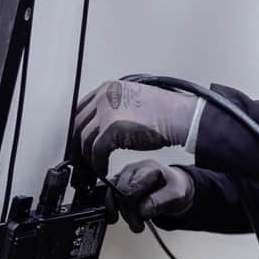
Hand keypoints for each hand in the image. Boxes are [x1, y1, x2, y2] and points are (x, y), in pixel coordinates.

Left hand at [73, 80, 198, 175]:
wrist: (181, 117)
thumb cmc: (166, 112)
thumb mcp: (134, 101)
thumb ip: (117, 107)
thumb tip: (105, 123)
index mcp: (109, 88)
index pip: (81, 109)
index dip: (78, 128)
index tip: (79, 142)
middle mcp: (104, 96)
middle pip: (78, 123)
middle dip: (77, 144)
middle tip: (80, 159)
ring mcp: (107, 111)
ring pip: (85, 138)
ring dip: (88, 157)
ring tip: (93, 167)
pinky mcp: (112, 128)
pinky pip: (96, 150)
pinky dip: (97, 163)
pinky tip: (102, 170)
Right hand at [106, 160, 194, 231]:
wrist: (171, 185)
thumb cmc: (172, 188)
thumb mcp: (175, 195)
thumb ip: (159, 202)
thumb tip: (142, 212)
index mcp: (147, 168)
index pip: (131, 187)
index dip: (134, 205)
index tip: (143, 216)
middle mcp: (132, 169)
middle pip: (120, 193)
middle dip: (129, 212)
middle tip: (139, 225)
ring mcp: (122, 176)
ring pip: (111, 195)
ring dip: (121, 213)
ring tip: (134, 224)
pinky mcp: (116, 184)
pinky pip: (107, 196)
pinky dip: (110, 209)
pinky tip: (115, 218)